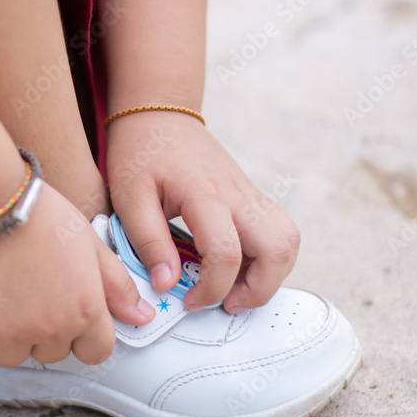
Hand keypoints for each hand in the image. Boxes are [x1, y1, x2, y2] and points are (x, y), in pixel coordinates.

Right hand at [0, 184, 154, 365]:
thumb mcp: (92, 246)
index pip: (95, 352)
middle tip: (29, 292)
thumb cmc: (42, 216)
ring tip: (1, 294)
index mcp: (85, 311)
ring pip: (11, 355)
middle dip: (43, 330)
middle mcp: (49, 329)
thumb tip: (142, 317)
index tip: (67, 314)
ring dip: (7, 335)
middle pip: (51, 353)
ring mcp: (6, 333)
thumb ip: (118, 286)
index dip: (83, 335)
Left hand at [106, 111, 300, 312]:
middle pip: (279, 247)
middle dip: (259, 288)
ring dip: (270, 274)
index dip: (211, 288)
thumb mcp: (128, 197)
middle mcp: (237, 194)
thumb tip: (166, 284)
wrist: (159, 113)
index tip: (187, 300)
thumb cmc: (139, 152)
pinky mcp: (250, 197)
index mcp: (204, 194)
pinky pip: (277, 232)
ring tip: (232, 289)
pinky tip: (233, 268)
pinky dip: (266, 258)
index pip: (226, 252)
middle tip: (225, 302)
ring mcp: (249, 193)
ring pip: (288, 240)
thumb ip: (148, 242)